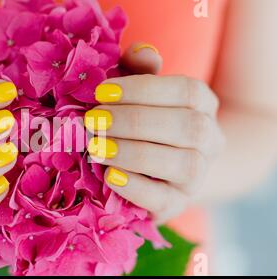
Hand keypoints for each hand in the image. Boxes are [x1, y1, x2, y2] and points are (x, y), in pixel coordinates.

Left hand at [86, 43, 224, 223]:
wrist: (163, 168)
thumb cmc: (145, 122)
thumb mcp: (141, 93)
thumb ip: (140, 70)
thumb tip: (141, 51)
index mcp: (203, 105)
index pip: (186, 91)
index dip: (143, 89)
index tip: (101, 91)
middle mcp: (210, 140)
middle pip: (186, 127)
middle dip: (134, 121)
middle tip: (92, 120)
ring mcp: (198, 175)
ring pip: (182, 164)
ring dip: (134, 153)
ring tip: (96, 148)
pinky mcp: (179, 203)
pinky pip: (166, 199)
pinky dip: (137, 187)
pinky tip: (109, 176)